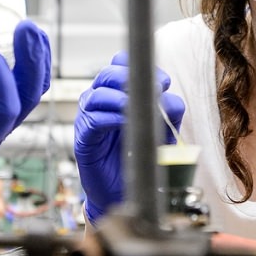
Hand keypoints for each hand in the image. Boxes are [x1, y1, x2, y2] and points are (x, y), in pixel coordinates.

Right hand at [73, 51, 184, 222]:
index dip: (142, 68)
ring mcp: (88, 118)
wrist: (126, 192)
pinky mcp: (83, 139)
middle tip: (153, 92)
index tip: (164, 83)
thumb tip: (172, 99)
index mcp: (118, 92)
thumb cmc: (141, 157)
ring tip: (136, 108)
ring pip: (97, 94)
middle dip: (130, 78)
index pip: (122, 64)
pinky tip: (124, 122)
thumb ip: (168, 114)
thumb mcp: (162, 132)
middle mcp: (100, 100)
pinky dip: (110, 118)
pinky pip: (92, 121)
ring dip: (120, 98)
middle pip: (108, 74)